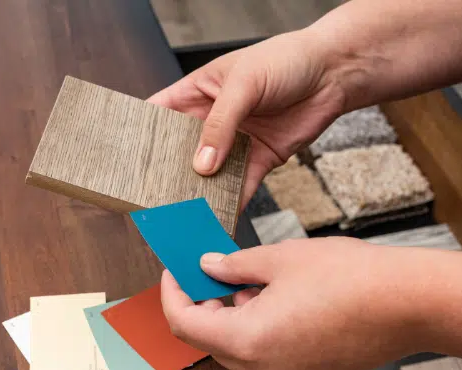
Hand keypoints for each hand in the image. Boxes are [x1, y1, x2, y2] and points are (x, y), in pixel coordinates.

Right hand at [148, 29, 350, 207]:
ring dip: (199, 193)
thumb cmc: (285, 60)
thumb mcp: (245, 83)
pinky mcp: (259, 159)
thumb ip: (221, 123)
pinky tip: (219, 218)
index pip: (160, 114)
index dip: (144, 135)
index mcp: (198, 92)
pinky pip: (240, 186)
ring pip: (209, 174)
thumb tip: (201, 164)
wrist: (333, 73)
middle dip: (169, 174)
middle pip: (181, 151)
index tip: (128, 160)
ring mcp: (235, 142)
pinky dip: (231, 203)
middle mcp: (212, 120)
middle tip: (154, 199)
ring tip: (183, 216)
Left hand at [160, 237, 427, 369]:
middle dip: (204, 302)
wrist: (409, 303)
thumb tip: (208, 267)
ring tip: (253, 279)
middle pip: (210, 339)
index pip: (185, 324)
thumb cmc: (352, 278)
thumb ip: (233, 266)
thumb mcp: (279, 258)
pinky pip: (264, 355)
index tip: (175, 271)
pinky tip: (275, 299)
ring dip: (232, 314)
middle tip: (211, 268)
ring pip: (237, 347)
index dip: (174, 293)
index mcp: (251, 342)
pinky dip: (257, 328)